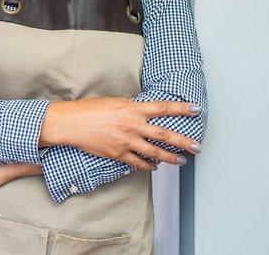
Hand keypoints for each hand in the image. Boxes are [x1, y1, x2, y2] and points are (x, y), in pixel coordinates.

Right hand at [39, 97, 201, 170]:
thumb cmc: (89, 109)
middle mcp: (132, 126)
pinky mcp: (118, 154)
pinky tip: (155, 167)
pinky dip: (148, 166)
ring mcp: (126, 142)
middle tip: (197, 147)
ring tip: (182, 162)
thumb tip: (143, 109)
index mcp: (132, 109)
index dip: (182, 109)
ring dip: (171, 158)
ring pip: (155, 153)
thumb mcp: (114, 101)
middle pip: (165, 135)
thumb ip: (131, 106)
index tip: (197, 109)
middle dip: (184, 141)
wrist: (71, 123)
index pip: (163, 108)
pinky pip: (138, 163)